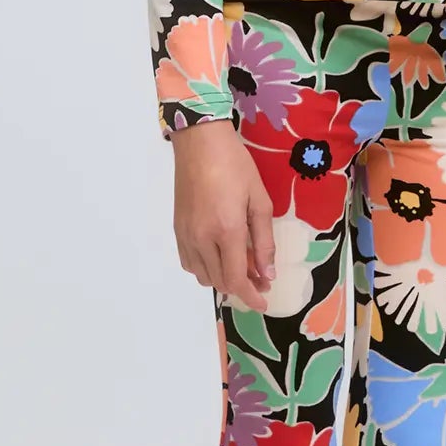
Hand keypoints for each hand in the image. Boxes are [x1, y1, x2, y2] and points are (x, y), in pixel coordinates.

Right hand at [171, 120, 275, 309]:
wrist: (200, 143)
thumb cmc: (235, 165)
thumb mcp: (259, 201)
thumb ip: (264, 241)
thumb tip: (267, 274)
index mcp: (226, 231)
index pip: (236, 279)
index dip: (251, 296)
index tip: (264, 302)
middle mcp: (202, 239)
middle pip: (220, 282)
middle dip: (242, 288)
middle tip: (261, 279)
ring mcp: (186, 235)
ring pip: (203, 275)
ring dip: (223, 279)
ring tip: (241, 266)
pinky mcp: (177, 229)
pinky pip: (190, 262)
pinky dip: (205, 268)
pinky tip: (219, 256)